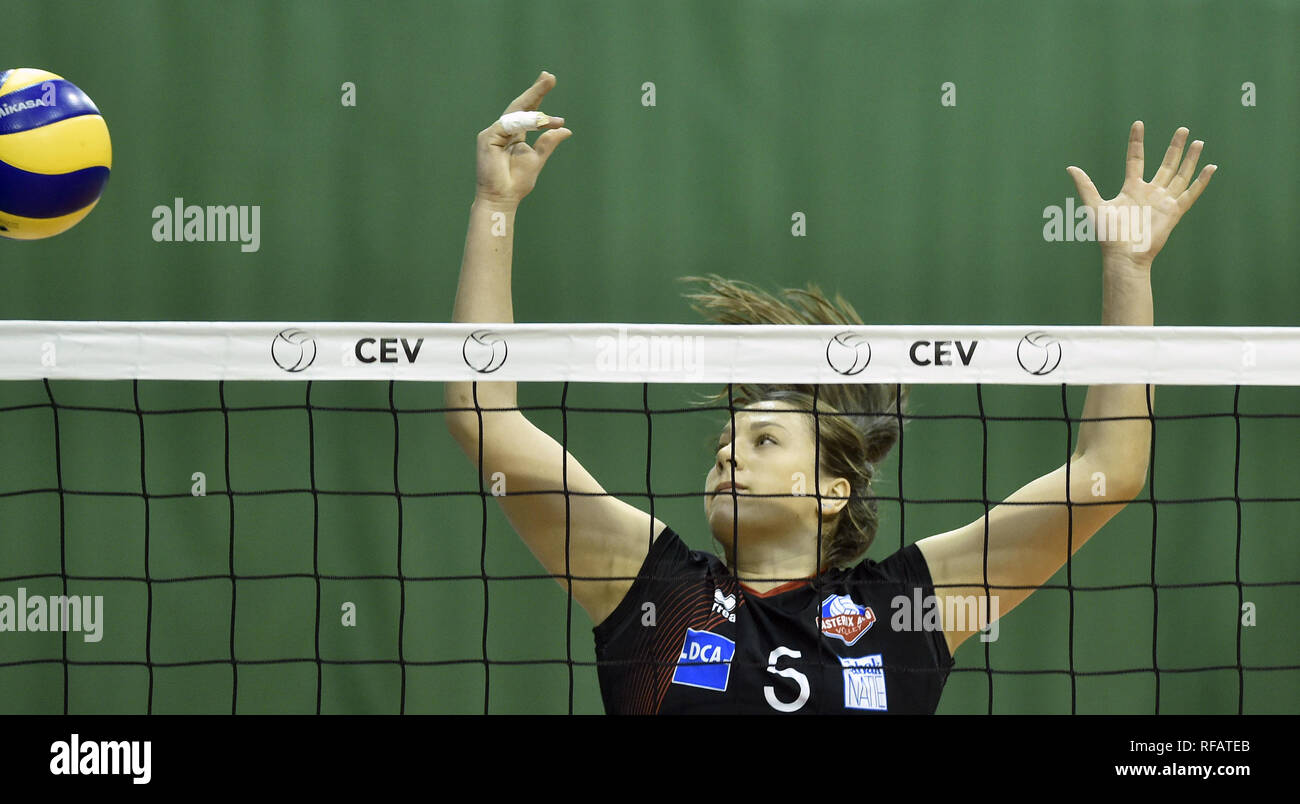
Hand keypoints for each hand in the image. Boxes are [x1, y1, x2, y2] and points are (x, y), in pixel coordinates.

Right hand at [476, 71, 571, 205]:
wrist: (502, 198)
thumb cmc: (517, 182)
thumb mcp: (537, 158)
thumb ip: (548, 143)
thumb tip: (565, 129)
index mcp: (515, 133)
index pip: (528, 110)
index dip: (537, 95)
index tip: (549, 79)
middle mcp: (503, 130)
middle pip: (520, 105)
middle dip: (535, 90)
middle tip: (549, 76)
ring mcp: (494, 133)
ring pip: (516, 115)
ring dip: (535, 108)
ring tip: (553, 107)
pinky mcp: (487, 138)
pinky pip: (509, 125)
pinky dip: (525, 123)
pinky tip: (540, 122)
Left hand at [1067, 121, 1215, 269]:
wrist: (1124, 255)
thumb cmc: (1108, 235)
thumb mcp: (1094, 206)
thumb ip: (1085, 186)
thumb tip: (1070, 167)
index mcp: (1131, 188)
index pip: (1136, 159)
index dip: (1136, 142)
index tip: (1138, 124)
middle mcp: (1150, 192)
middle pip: (1165, 164)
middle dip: (1174, 147)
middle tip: (1183, 129)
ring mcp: (1164, 201)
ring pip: (1180, 175)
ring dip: (1190, 159)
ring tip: (1198, 142)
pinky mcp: (1174, 212)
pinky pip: (1191, 193)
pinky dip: (1201, 181)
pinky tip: (1210, 167)